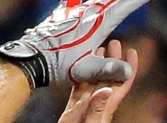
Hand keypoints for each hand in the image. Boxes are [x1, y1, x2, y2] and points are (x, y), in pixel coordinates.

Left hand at [0, 0, 149, 86]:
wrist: (30, 57)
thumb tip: (129, 72)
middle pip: (109, 1)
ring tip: (113, 2)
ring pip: (94, 1)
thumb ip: (108, 69)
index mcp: (96, 24)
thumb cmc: (58, 64)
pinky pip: (76, 4)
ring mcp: (72, 13)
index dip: (136, 2)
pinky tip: (81, 3)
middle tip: (136, 0)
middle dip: (122, 1)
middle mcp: (86, 14)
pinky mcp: (62, 16)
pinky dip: (85, 3)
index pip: (122, 8)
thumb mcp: (85, 70)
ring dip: (106, 2)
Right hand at [51, 42, 137, 122]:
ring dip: (95, 66)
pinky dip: (79, 77)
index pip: (120, 84)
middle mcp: (97, 105)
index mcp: (105, 109)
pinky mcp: (72, 111)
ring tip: (96, 48)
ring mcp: (85, 108)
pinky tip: (78, 67)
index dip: (127, 68)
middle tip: (111, 42)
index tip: (130, 52)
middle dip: (111, 60)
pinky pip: (77, 89)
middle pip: (107, 77)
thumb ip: (96, 110)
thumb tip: (106, 89)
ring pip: (92, 81)